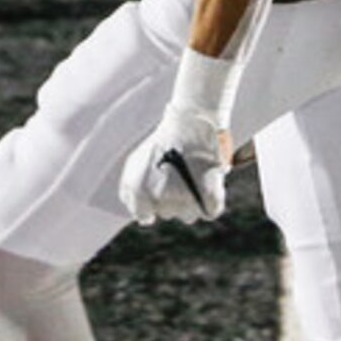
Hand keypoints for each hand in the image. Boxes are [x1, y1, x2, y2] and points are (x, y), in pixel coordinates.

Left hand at [117, 101, 231, 223]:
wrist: (190, 122)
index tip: (157, 193)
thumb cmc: (163, 142)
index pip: (142, 215)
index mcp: (139, 192)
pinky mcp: (209, 198)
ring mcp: (186, 201)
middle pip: (168, 213)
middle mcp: (160, 201)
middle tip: (177, 174)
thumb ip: (130, 192)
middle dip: (170, 198)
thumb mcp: (135, 164)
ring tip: (192, 176)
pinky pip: (209, 212)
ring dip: (190, 201)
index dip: (149, 206)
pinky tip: (208, 185)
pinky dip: (210, 203)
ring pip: (188, 215)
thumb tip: (142, 219)